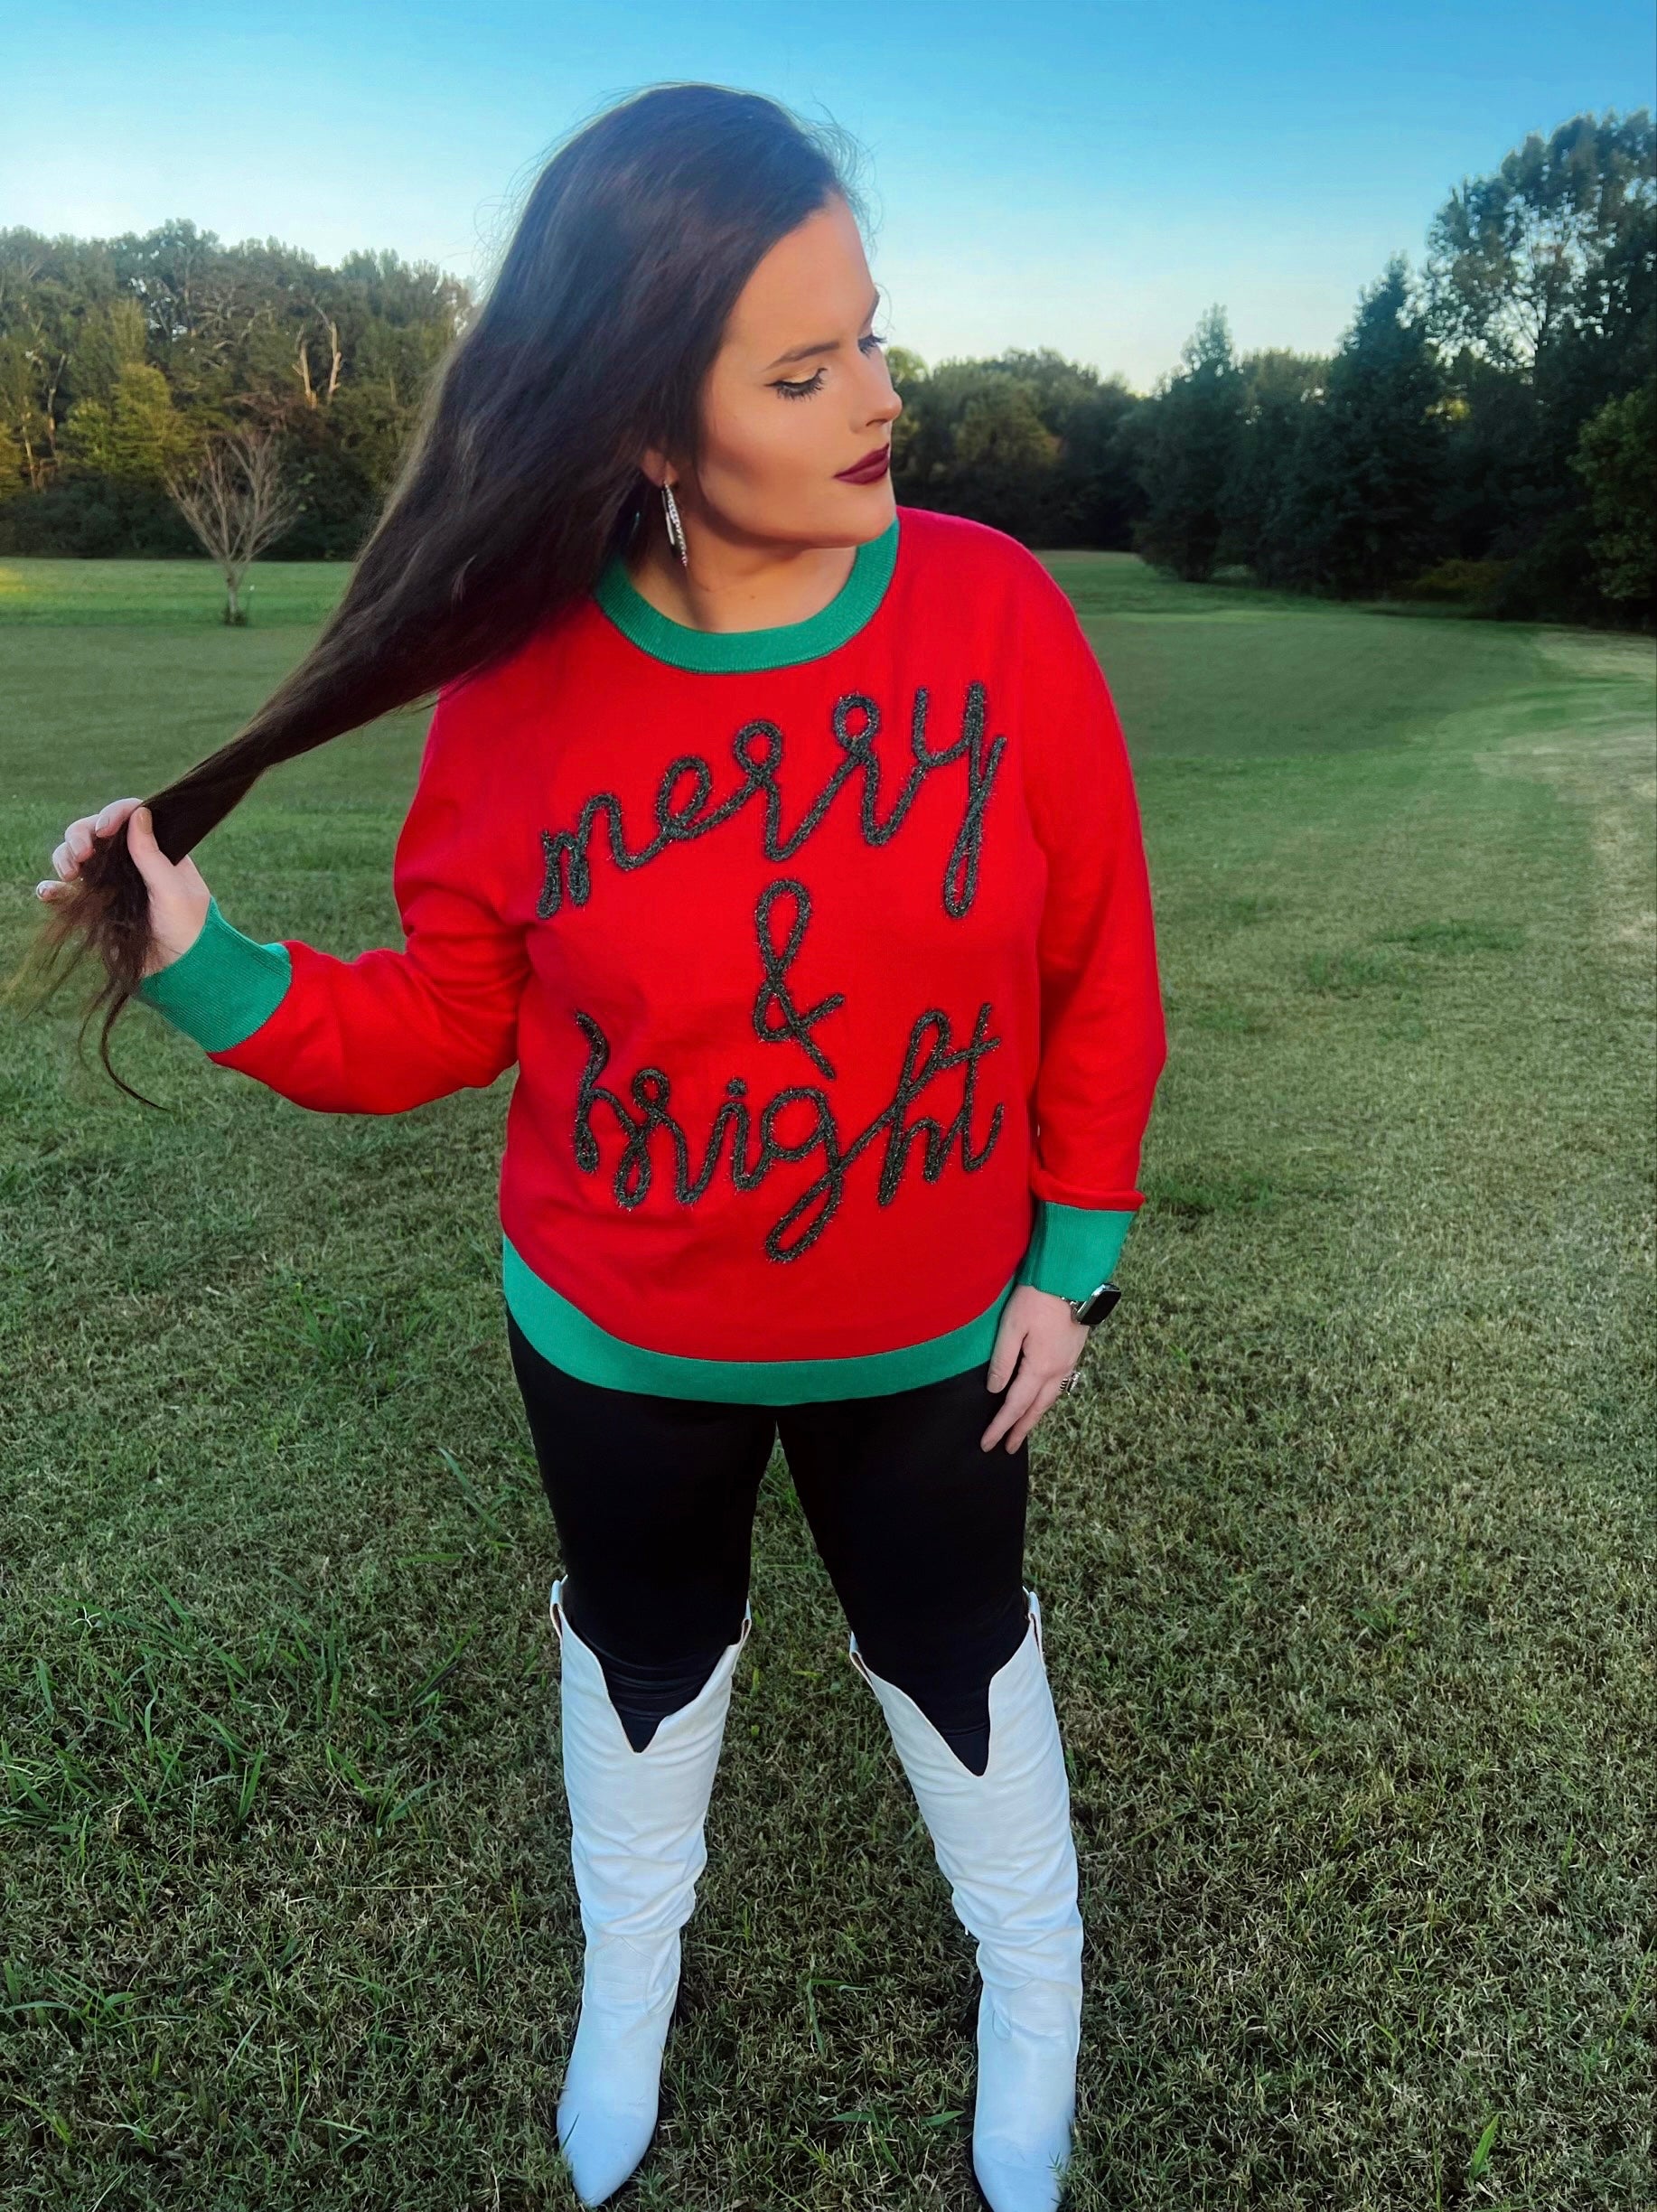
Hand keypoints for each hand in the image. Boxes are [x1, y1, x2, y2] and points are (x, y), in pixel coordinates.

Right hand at [38, 797, 211, 975]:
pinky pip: (67, 892)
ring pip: (77, 856)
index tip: (103, 829)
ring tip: (69, 875)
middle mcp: (130, 861)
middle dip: (81, 835)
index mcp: (157, 850)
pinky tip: (49, 892)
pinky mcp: (95, 906)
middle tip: (82, 855)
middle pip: (95, 832)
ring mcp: (110, 882)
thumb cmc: (187, 928)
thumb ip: (152, 854)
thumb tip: (139, 812)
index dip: (112, 815)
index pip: (131, 817)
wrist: (179, 970)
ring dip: (64, 857)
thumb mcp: (173, 889)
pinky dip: (52, 888)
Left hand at [981, 1285, 1090, 1451]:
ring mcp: (1069, 1363)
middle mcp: (1058, 1371)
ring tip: (1023, 1429)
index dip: (1001, 1426)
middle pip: (1036, 1409)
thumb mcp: (1011, 1327)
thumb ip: (1002, 1360)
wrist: (1072, 1277)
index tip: (988, 1443)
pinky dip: (1047, 1400)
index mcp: (1040, 1368)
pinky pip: (1059, 1386)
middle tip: (1007, 1448)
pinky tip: (1042, 1399)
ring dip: (1035, 1417)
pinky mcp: (1074, 1352)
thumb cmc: (1037, 1298)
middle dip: (1020, 1430)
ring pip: (1050, 1399)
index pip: (1015, 1405)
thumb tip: (995, 1389)